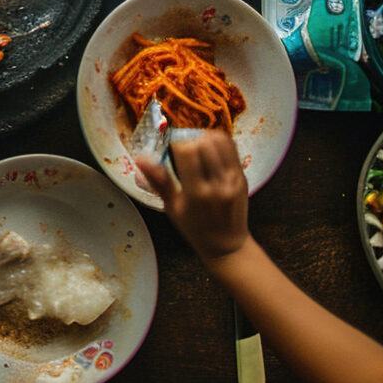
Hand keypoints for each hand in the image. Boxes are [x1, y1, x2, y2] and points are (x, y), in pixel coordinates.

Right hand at [136, 130, 250, 263]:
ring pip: (219, 141)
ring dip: (203, 137)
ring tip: (194, 146)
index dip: (175, 143)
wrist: (228, 244)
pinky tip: (208, 148)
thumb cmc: (195, 228)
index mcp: (197, 193)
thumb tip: (140, 158)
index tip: (168, 147)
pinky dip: (218, 141)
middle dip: (188, 139)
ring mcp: (233, 179)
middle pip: (204, 143)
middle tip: (180, 147)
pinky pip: (232, 147)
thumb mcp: (172, 207)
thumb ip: (159, 180)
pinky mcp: (242, 176)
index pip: (187, 152)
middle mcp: (218, 183)